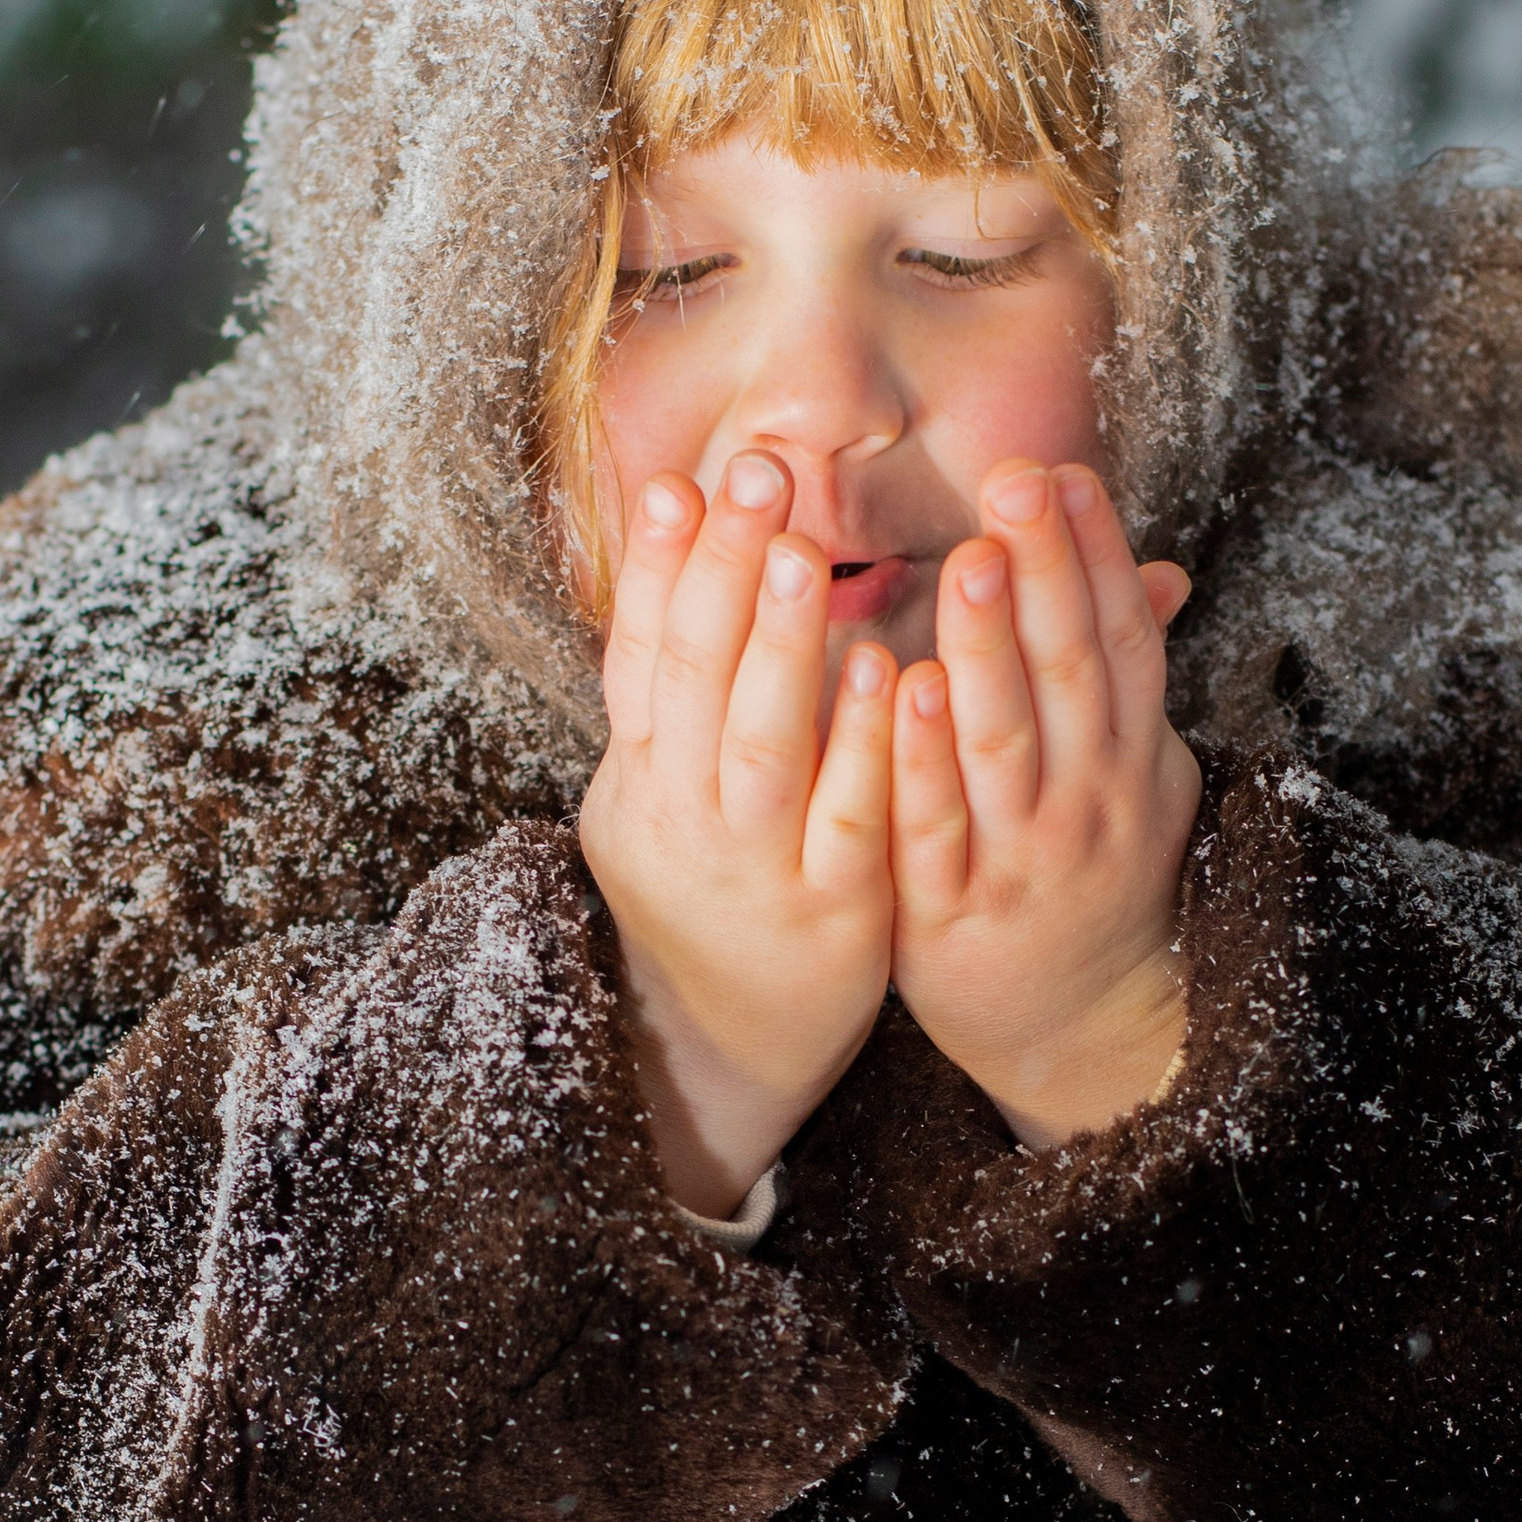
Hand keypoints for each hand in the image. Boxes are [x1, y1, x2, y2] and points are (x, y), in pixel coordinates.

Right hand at [580, 451, 896, 1215]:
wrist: (727, 1046)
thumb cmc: (709, 890)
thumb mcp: (658, 794)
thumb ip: (675, 694)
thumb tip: (683, 556)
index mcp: (642, 778)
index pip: (639, 655)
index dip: (654, 568)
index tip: (676, 480)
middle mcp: (684, 816)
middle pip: (695, 679)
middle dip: (723, 571)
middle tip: (757, 476)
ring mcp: (756, 864)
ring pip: (761, 744)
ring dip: (782, 645)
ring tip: (805, 554)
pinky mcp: (833, 908)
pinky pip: (844, 818)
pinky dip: (858, 746)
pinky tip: (882, 673)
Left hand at [890, 462, 1199, 1148]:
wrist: (1079, 1029)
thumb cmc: (1090, 873)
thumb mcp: (1136, 774)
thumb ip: (1127, 677)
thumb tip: (1161, 568)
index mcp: (1129, 755)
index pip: (1118, 636)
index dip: (1095, 554)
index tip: (1065, 473)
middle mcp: (1088, 799)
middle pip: (1069, 670)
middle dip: (1046, 571)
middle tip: (1016, 483)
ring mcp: (1023, 855)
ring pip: (1007, 740)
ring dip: (988, 646)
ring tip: (966, 561)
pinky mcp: (951, 910)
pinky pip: (936, 827)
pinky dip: (921, 760)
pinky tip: (904, 690)